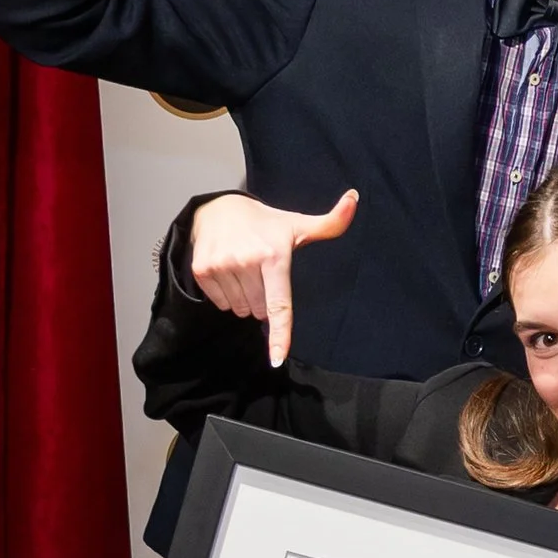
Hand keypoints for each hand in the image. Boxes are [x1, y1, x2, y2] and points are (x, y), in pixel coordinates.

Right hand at [189, 188, 359, 363]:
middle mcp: (246, 261)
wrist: (218, 208)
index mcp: (274, 255)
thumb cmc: (265, 224)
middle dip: (264, 301)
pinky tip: (230, 272)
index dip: (279, 334)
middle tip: (262, 274)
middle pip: (260, 310)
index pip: (279, 304)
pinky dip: (228, 296)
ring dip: (245, 299)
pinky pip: (221, 304)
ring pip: (240, 309)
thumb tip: (355, 198)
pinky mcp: (202, 270)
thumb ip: (331, 222)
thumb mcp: (298, 224)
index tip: (277, 359)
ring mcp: (222, 265)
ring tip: (245, 271)